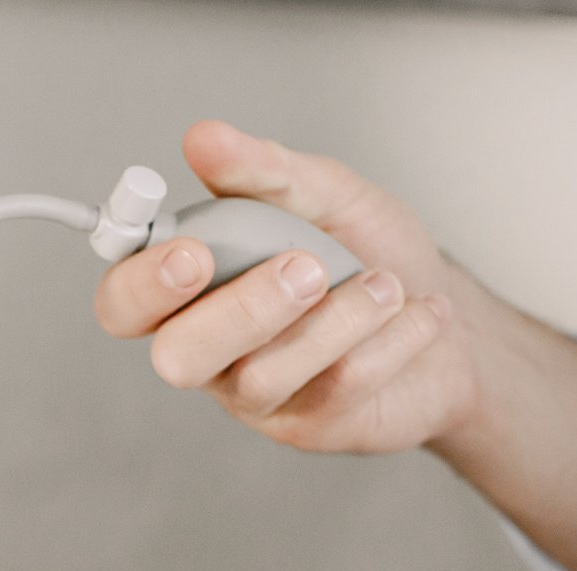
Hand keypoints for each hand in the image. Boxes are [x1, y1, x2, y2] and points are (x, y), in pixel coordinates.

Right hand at [95, 120, 481, 454]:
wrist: (452, 323)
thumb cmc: (370, 257)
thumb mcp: (324, 195)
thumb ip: (262, 172)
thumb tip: (203, 139)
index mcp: (190, 289)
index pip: (124, 302)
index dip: (141, 283)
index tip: (192, 250)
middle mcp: (209, 349)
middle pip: (177, 356)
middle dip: (240, 310)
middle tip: (305, 268)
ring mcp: (256, 395)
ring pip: (261, 376)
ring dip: (337, 320)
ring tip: (386, 285)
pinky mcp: (309, 426)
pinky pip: (332, 389)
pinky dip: (387, 340)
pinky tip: (417, 313)